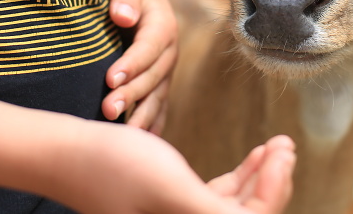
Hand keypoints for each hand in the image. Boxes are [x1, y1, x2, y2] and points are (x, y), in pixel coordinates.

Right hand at [46, 122, 294, 213]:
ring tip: (277, 146)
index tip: (283, 152)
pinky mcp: (171, 207)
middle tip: (286, 144)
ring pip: (235, 209)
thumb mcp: (172, 187)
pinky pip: (218, 200)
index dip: (274, 193)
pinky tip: (256, 157)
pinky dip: (241, 180)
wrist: (66, 153)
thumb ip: (216, 212)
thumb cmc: (113, 166)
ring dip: (261, 179)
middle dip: (273, 185)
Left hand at [101, 0, 177, 132]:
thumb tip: (122, 15)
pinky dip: (151, 125)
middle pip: (153, 77)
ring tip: (122, 134)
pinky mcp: (159, 85)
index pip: (148, 48)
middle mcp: (169, 52)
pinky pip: (158, 107)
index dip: (131, 64)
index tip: (110, 79)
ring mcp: (166, 71)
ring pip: (157, 97)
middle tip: (108, 110)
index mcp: (163, 26)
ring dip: (141, 116)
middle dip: (132, 95)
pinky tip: (140, 143)